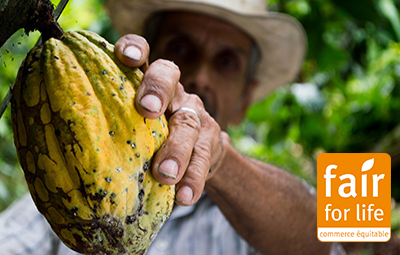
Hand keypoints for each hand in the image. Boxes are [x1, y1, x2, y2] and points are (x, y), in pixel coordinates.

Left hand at [115, 34, 225, 205]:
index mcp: (148, 83)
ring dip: (177, 149)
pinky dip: (193, 179)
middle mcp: (174, 92)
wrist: (199, 153)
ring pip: (189, 123)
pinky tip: (184, 197)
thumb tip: (56, 146)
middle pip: (169, 76)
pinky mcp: (210, 141)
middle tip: (147, 110)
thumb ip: (112, 123)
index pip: (143, 54)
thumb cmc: (152, 138)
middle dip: (157, 90)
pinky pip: (204, 159)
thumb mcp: (133, 124)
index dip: (135, 48)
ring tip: (165, 174)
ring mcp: (195, 115)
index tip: (125, 57)